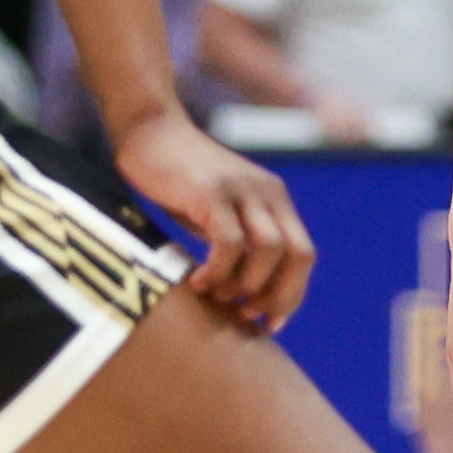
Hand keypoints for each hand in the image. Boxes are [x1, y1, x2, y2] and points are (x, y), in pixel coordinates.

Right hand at [114, 112, 315, 329]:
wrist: (149, 129)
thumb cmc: (177, 179)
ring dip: (246, 285)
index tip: (268, 323)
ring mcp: (242, 190)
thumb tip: (244, 296)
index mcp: (276, 199)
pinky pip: (229, 243)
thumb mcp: (217, 211)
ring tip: (217, 295)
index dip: (292, 295)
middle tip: (245, 314)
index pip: (304, 255)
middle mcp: (268, 193)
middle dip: (278, 297)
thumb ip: (237, 242)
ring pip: (270, 251)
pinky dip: (217, 271)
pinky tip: (196, 281)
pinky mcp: (211, 192)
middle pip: (299, 256)